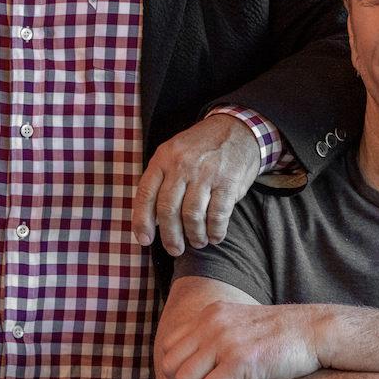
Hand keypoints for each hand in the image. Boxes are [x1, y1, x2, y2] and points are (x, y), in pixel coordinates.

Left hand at [132, 115, 260, 255]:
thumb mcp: (174, 154)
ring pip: (192, 215)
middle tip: (175, 249)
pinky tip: (215, 236)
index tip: (144, 240)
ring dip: (194, 236)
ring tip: (198, 242)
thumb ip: (161, 181)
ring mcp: (206, 173)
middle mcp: (182, 165)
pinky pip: (218, 214)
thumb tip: (151, 220)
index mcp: (163, 158)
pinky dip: (215, 231)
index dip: (142, 221)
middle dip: (170, 236)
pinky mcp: (228, 181)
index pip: (146, 194)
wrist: (236, 129)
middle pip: (168, 209)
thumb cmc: (200, 149)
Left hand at [157, 300, 324, 378]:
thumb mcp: (242, 329)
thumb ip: (217, 339)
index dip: (180, 371)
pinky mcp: (238, 360)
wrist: (317, 333)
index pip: (168, 347)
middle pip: (169, 367)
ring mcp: (223, 340)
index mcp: (210, 314)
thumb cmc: (284, 339)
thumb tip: (196, 367)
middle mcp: (211, 324)